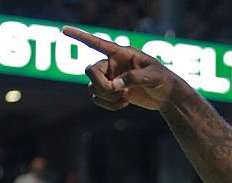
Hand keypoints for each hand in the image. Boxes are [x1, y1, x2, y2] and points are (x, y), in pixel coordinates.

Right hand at [61, 26, 178, 110]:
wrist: (168, 96)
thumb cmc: (164, 80)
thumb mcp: (153, 76)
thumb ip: (134, 78)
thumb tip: (115, 85)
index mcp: (121, 54)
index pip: (97, 44)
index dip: (80, 37)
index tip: (63, 30)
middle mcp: (112, 65)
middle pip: (90, 71)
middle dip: (101, 84)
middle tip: (118, 91)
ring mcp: (110, 79)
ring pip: (91, 88)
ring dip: (106, 96)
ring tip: (125, 97)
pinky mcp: (112, 93)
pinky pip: (98, 99)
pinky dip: (108, 104)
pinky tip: (124, 103)